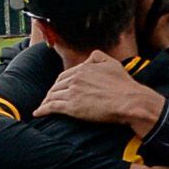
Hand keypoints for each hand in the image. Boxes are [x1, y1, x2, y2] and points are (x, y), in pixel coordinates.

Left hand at [37, 53, 166, 134]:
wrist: (129, 101)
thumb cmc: (124, 85)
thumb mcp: (113, 64)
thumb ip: (99, 57)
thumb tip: (89, 56)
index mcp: (84, 68)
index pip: (65, 75)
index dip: (60, 82)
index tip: (59, 88)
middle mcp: (76, 79)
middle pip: (57, 85)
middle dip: (52, 91)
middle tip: (50, 98)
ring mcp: (72, 93)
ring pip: (53, 95)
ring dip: (46, 101)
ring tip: (44, 106)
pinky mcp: (72, 107)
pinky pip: (52, 107)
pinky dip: (43, 109)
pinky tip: (38, 113)